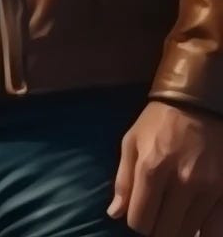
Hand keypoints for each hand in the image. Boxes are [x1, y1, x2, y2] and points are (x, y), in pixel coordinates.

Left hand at [109, 100, 222, 235]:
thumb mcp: (131, 142)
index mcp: (151, 168)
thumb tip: (115, 214)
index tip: (139, 213)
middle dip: (156, 227)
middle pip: (164, 231)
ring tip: (173, 212)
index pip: (140, 221)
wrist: (197, 104)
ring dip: (177, 227)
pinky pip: (215, 230)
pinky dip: (203, 231)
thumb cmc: (158, 123)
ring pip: (188, 232)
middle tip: (156, 214)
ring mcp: (207, 189)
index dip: (137, 222)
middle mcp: (181, 182)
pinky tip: (194, 219)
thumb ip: (123, 180)